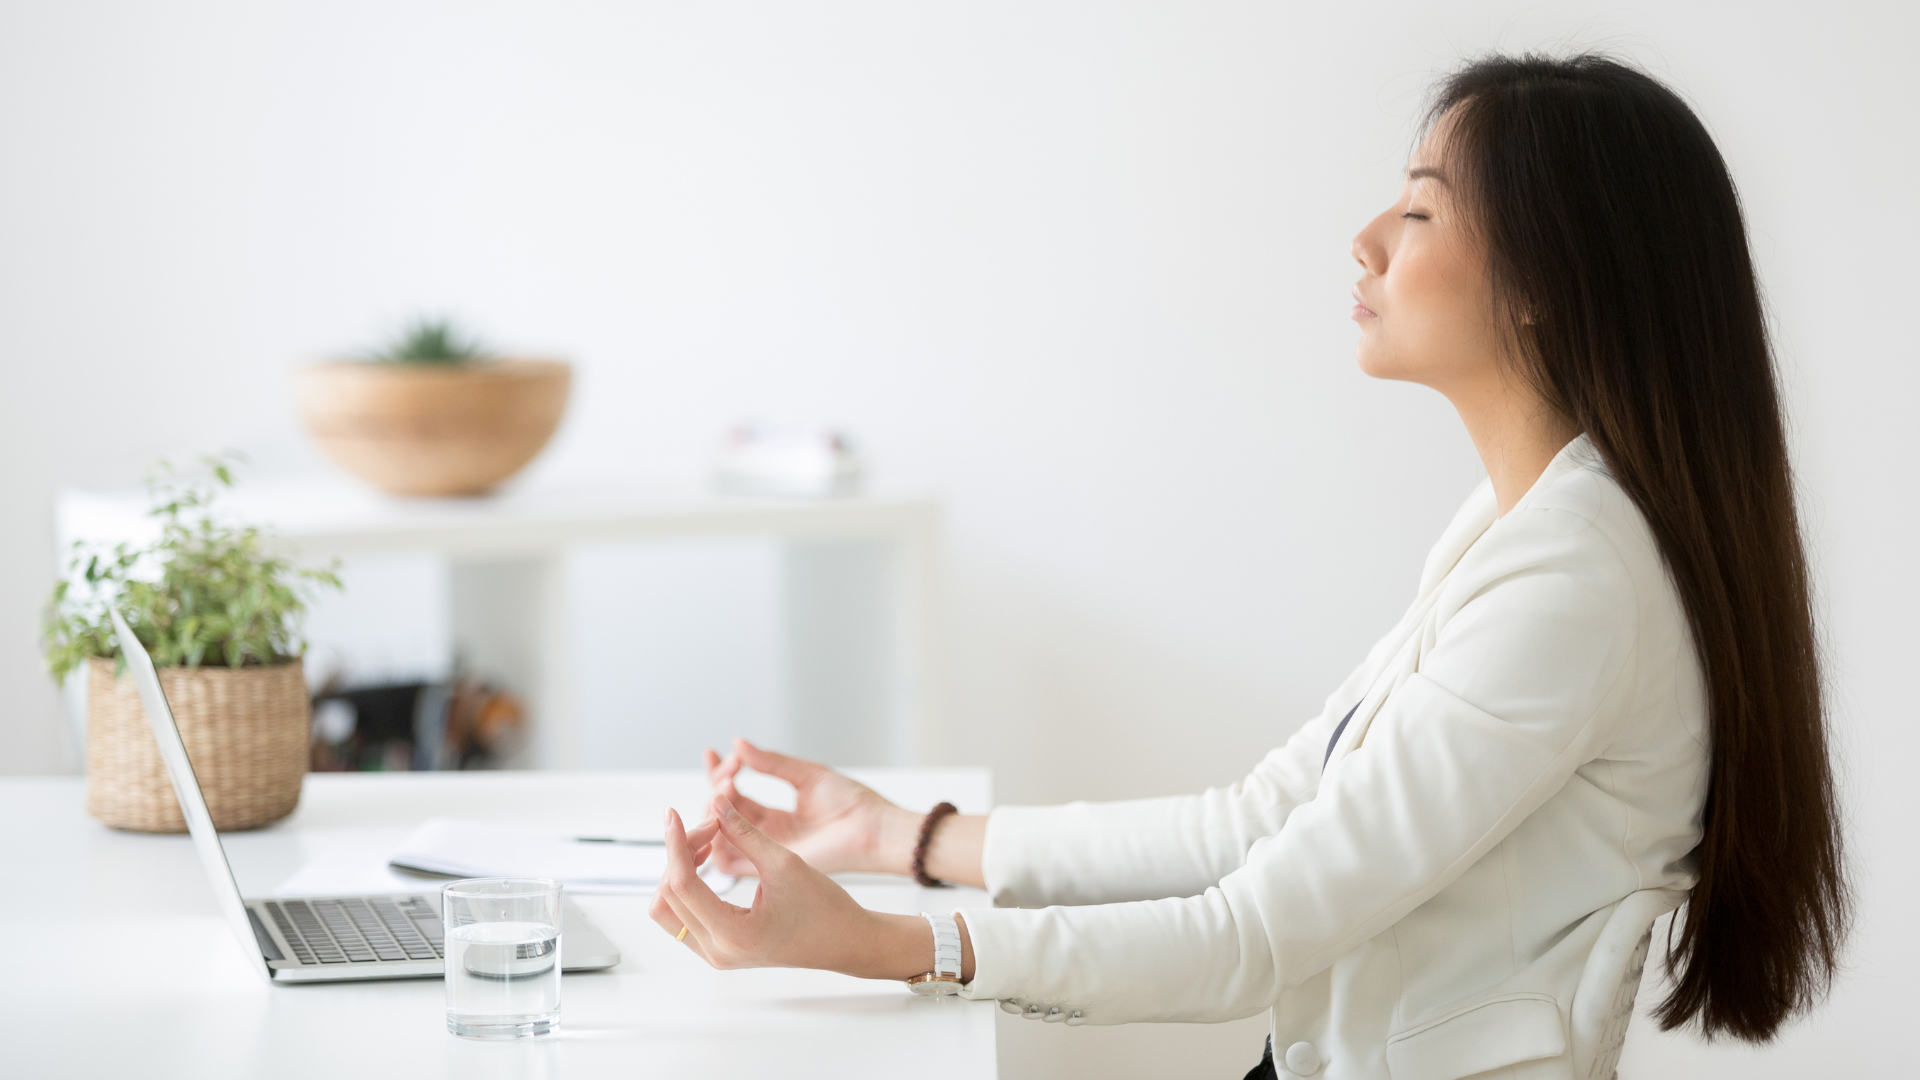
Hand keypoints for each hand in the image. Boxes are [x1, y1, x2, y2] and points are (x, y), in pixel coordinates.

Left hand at [650, 798, 962, 979]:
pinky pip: (683, 916)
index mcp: (733, 934)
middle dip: (679, 853)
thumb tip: (716, 804)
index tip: (674, 814)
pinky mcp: (719, 948)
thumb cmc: (825, 909)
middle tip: (709, 824)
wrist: (846, 941)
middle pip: (667, 896)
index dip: (675, 843)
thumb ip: (745, 833)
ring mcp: (716, 954)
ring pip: (667, 909)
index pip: (682, 884)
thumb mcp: (785, 863)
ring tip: (706, 841)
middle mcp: (717, 951)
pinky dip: (687, 885)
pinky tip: (708, 858)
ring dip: (678, 870)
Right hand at [702, 739, 916, 875]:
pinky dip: (713, 838)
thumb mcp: (807, 775)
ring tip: (724, 786)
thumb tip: (738, 744)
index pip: (735, 796)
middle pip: (723, 813)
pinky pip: (726, 862)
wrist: (874, 829)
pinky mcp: (769, 867)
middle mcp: (767, 835)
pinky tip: (720, 811)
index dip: (719, 773)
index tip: (711, 751)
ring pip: (719, 834)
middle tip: (728, 771)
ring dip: (713, 809)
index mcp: (777, 816)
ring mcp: (766, 851)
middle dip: (717, 787)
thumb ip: (772, 763)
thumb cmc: (852, 804)